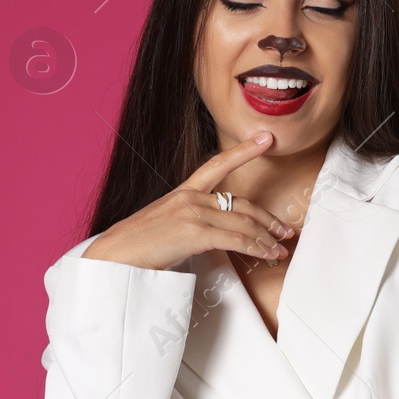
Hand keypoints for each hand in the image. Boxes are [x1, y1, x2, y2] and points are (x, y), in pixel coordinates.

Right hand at [82, 132, 295, 270]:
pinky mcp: (195, 231)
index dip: (244, 150)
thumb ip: (186, 224)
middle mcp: (189, 198)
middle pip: (241, 203)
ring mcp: (192, 213)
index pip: (217, 164)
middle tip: (285, 232)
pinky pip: (236, 239)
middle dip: (268, 219)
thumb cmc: (134, 249)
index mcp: (181, 193)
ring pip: (243, 222)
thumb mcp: (162, 227)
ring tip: (279, 251)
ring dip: (266, 239)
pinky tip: (265, 255)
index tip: (265, 139)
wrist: (113, 259)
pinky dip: (256, 247)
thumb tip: (205, 236)